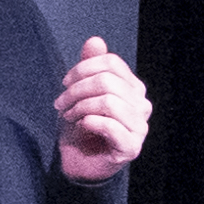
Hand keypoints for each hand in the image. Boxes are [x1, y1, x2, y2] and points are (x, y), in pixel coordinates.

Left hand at [51, 35, 151, 181]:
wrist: (79, 162)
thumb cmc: (81, 127)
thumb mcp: (81, 93)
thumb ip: (90, 67)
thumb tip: (95, 40)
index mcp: (134, 89)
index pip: (112, 64)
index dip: (83, 68)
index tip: (65, 83)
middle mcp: (142, 106)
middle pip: (108, 81)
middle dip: (77, 90)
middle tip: (61, 103)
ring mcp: (139, 127)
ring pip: (108, 102)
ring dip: (80, 107)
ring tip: (68, 115)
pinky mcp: (131, 147)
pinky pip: (110, 126)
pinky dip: (89, 122)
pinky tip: (81, 126)